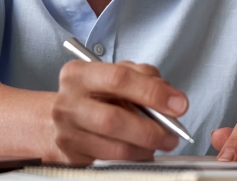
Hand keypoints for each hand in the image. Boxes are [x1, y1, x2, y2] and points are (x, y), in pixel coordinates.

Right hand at [50, 60, 188, 163]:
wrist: (58, 120)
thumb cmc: (94, 95)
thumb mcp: (114, 75)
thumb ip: (143, 78)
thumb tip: (171, 98)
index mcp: (79, 74)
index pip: (119, 79)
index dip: (152, 92)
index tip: (179, 104)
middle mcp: (68, 102)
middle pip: (113, 119)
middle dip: (150, 129)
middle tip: (172, 134)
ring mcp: (67, 132)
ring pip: (114, 147)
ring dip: (145, 147)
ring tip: (162, 142)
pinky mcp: (72, 156)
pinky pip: (112, 161)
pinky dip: (135, 157)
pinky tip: (143, 150)